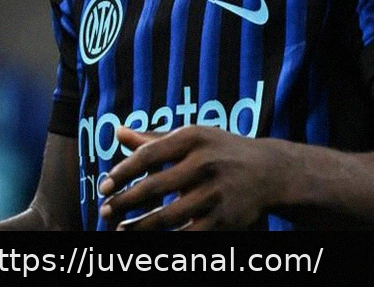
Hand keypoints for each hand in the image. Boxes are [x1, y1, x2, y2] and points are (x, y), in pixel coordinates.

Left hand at [97, 126, 284, 230]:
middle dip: (124, 202)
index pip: (148, 155)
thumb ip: (154, 139)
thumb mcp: (192, 138)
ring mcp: (215, 193)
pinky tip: (150, 241)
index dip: (122, 172)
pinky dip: (167, 240)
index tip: (104, 186)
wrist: (270, 171)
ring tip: (120, 229)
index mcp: (193, 138)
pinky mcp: (224, 219)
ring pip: (168, 216)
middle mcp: (205, 163)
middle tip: (104, 211)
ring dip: (139, 226)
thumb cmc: (220, 151)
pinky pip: (188, 234)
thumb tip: (117, 132)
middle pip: (154, 187)